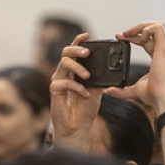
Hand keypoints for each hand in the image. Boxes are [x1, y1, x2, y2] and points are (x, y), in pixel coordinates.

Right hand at [50, 33, 103, 148]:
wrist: (79, 128)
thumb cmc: (86, 109)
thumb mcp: (97, 90)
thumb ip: (100, 78)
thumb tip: (109, 68)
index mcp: (74, 71)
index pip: (74, 52)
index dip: (79, 42)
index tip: (87, 37)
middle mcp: (64, 73)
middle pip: (66, 53)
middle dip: (77, 50)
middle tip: (88, 53)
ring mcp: (58, 81)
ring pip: (64, 64)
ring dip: (78, 68)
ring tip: (88, 77)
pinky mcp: (54, 91)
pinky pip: (64, 83)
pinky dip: (77, 87)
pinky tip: (85, 94)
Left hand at [113, 22, 164, 114]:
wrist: (163, 100)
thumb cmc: (153, 97)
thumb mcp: (134, 90)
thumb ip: (122, 90)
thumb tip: (109, 91)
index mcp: (160, 58)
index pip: (149, 40)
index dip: (134, 37)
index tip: (120, 38)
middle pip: (154, 30)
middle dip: (137, 28)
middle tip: (123, 34)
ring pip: (158, 25)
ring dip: (142, 26)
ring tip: (129, 34)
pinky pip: (157, 28)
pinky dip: (146, 29)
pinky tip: (138, 38)